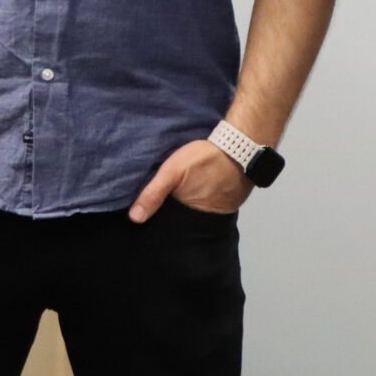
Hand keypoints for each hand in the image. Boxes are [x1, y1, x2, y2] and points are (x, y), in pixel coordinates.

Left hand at [129, 139, 252, 221]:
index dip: (161, 224)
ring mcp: (221, 212)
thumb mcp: (172, 171)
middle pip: (185, 223)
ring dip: (190, 210)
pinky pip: (213, 207)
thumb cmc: (204, 159)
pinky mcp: (230, 203)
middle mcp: (206, 221)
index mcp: (189, 217)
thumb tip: (134, 219)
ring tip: (178, 202)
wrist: (241, 147)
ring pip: (199, 215)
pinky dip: (205, 203)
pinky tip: (199, 194)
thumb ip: (153, 193)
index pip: (171, 227)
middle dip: (174, 218)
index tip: (148, 222)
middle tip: (163, 209)